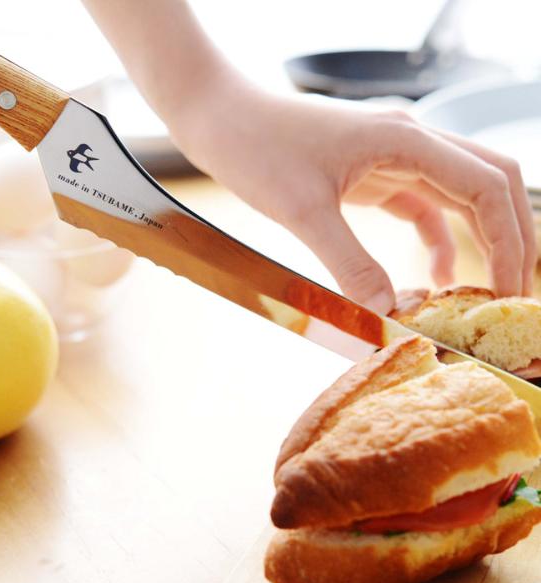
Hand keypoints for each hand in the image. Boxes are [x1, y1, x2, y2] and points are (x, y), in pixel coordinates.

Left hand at [171, 86, 535, 313]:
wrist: (219, 120)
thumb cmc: (255, 147)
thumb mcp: (303, 210)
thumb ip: (348, 263)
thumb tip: (386, 314)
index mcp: (404, 140)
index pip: (487, 187)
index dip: (510, 242)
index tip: (511, 291)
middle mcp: (408, 142)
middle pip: (488, 184)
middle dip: (510, 238)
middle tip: (511, 292)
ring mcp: (390, 156)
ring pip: (458, 195)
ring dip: (477, 240)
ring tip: (480, 292)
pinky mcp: (370, 173)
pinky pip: (419, 205)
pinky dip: (436, 240)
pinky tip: (433, 275)